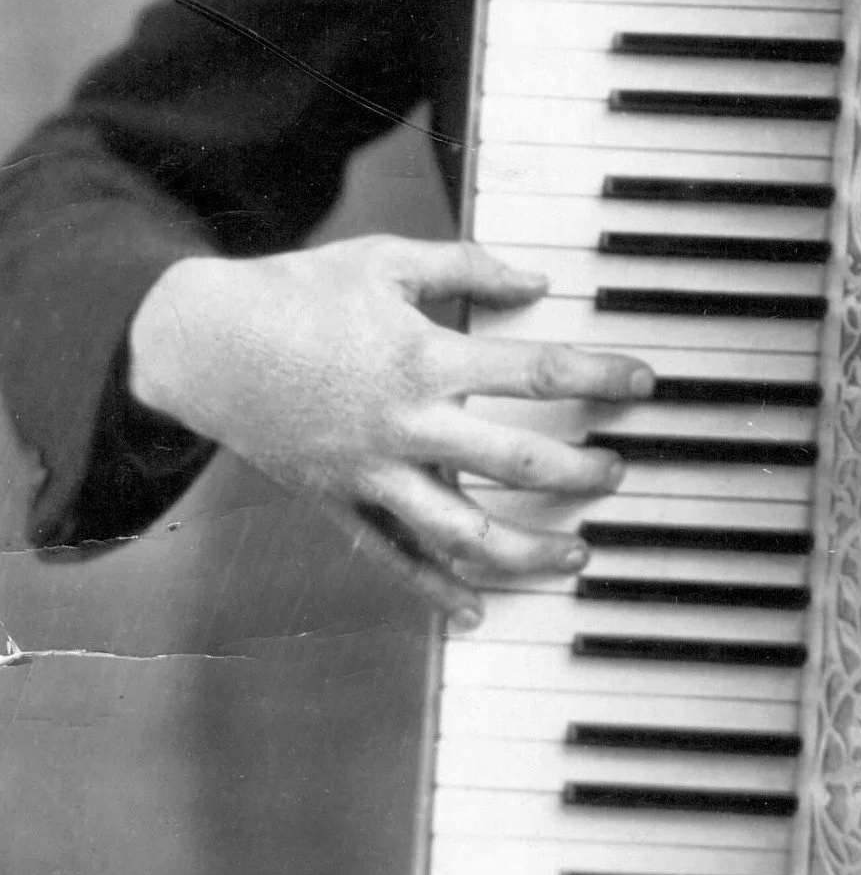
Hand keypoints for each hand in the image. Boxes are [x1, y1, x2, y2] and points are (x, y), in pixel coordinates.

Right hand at [128, 237, 653, 624]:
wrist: (202, 344)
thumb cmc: (298, 293)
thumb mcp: (386, 261)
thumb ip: (468, 268)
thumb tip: (538, 283)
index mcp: (424, 357)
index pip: (535, 372)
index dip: (599, 377)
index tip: (644, 384)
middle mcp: (404, 423)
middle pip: (515, 462)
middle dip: (579, 473)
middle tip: (616, 474)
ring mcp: (372, 472)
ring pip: (463, 531)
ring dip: (527, 550)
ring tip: (576, 554)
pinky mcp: (340, 502)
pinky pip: (394, 559)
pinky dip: (436, 592)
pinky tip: (478, 612)